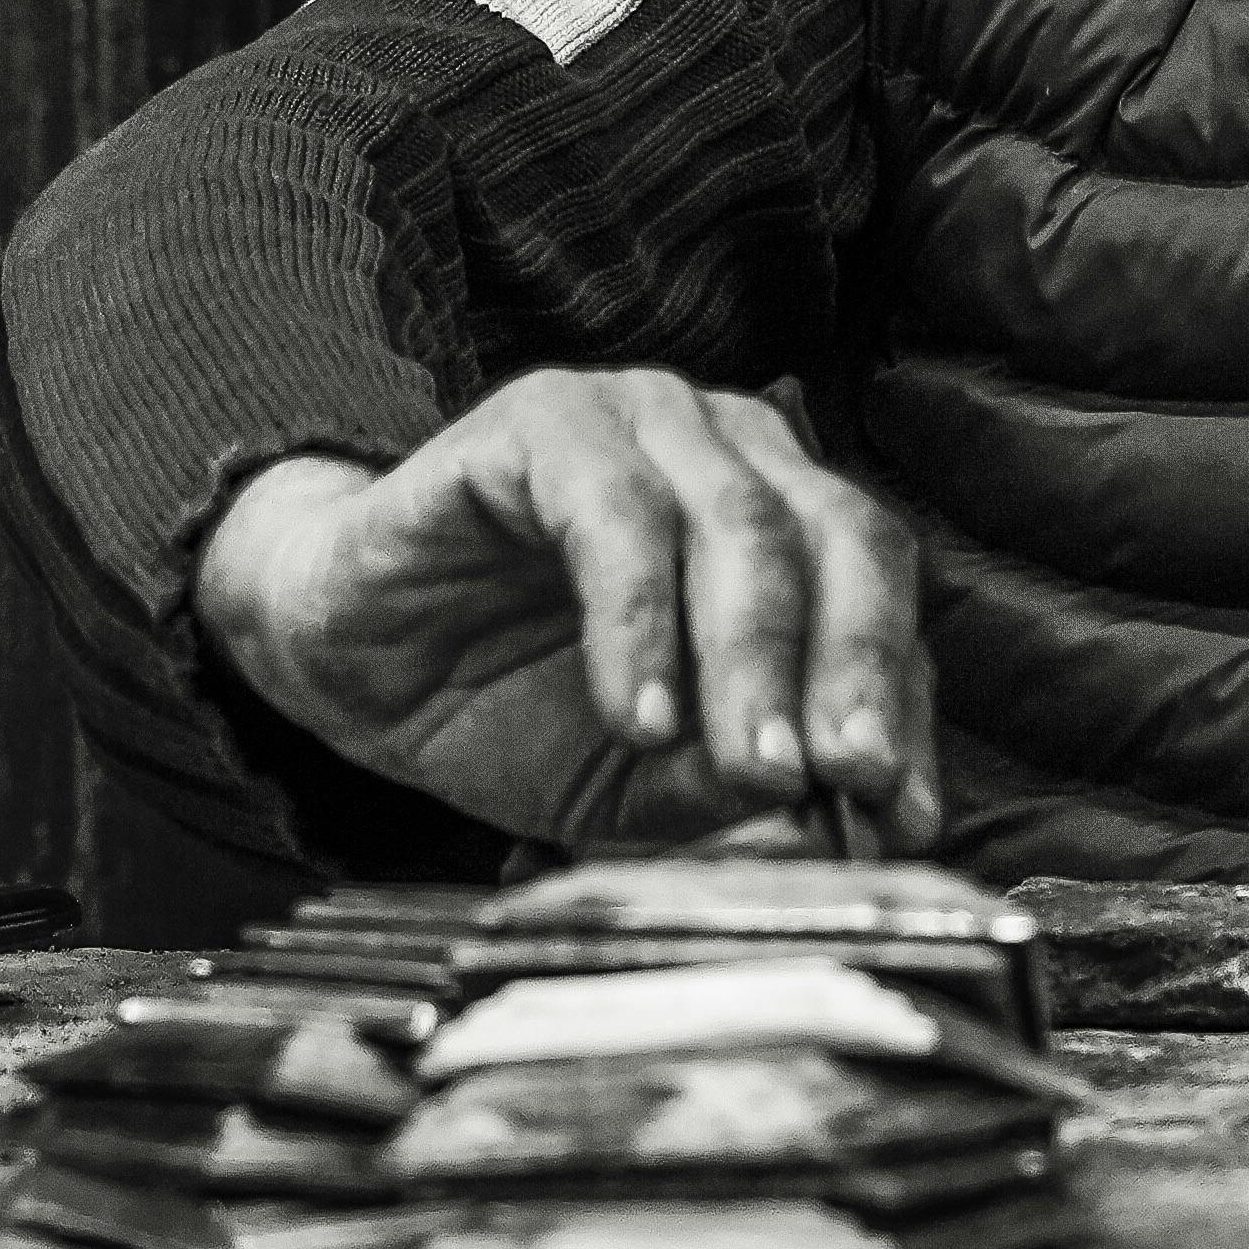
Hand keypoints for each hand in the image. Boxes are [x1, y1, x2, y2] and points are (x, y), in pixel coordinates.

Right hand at [192, 371, 938, 855]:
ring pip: (744, 523)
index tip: (900, 812)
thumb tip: (839, 827)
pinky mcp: (542, 421)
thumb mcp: (640, 782)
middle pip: (844, 540)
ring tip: (752, 765)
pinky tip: (638, 714)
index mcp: (784, 521)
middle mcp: (733, 451)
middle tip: (842, 777)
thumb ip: (732, 788)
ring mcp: (643, 422)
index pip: (884, 601)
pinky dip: (639, 622)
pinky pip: (614, 515)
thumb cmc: (507, 711)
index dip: (899, 705)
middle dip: (854, 669)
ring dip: (754, 658)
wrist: (349, 658)